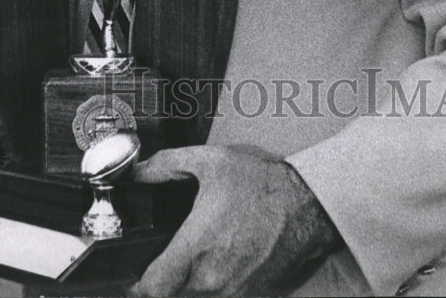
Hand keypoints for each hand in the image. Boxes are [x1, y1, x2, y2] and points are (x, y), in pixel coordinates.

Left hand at [130, 145, 340, 296]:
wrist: (311, 205)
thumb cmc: (264, 184)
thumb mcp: (210, 161)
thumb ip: (165, 166)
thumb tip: (137, 172)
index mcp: (197, 249)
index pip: (152, 290)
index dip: (136, 285)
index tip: (134, 274)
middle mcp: (214, 280)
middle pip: (172, 296)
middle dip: (165, 281)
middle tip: (167, 256)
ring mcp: (235, 293)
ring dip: (190, 284)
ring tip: (198, 253)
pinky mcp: (253, 297)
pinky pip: (222, 297)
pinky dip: (215, 285)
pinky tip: (221, 258)